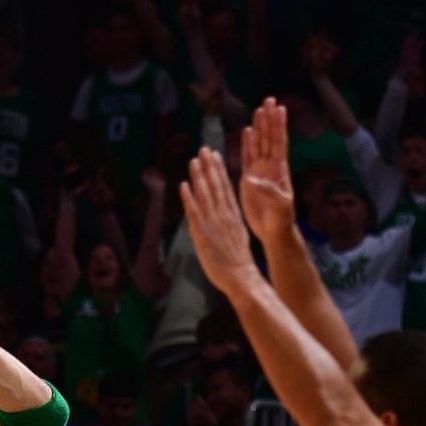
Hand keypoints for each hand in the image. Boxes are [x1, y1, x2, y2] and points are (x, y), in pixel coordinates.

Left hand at [179, 149, 258, 288]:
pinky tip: (184, 184)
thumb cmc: (238, 262)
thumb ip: (227, 225)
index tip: (215, 156)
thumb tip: (222, 219)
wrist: (241, 276)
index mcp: (233, 214)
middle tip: (204, 149)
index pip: (225, 187)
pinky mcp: (202, 233)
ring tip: (194, 160)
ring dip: (198, 176)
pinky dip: (188, 197)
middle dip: (209, 166)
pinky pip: (193, 211)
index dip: (219, 170)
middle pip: (215, 185)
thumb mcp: (236, 237)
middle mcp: (223, 214)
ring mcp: (213, 222)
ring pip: (204, 194)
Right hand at [237, 100, 295, 240]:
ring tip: (258, 109)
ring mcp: (261, 171)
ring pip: (259, 144)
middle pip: (269, 138)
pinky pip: (248, 157)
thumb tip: (252, 179)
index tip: (279, 108)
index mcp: (280, 170)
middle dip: (268, 119)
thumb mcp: (278, 206)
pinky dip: (247, 144)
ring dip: (259, 127)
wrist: (274, 230)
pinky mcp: (250, 179)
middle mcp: (271, 167)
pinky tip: (246, 131)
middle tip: (268, 100)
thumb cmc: (281, 219)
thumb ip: (267, 191)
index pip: (279, 143)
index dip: (278, 126)